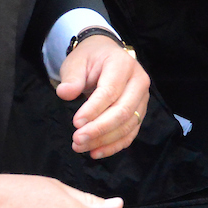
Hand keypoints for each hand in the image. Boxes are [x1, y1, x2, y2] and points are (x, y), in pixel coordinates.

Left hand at [57, 34, 147, 157]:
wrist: (105, 56)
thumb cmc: (90, 58)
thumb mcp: (76, 62)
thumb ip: (72, 78)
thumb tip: (64, 93)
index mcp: (123, 65)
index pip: (110, 92)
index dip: (93, 110)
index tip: (76, 123)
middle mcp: (138, 82)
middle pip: (123, 111)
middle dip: (99, 129)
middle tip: (77, 140)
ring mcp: (142, 99)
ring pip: (128, 125)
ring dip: (105, 140)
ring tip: (81, 147)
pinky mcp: (140, 112)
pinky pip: (131, 133)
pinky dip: (114, 145)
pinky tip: (96, 152)